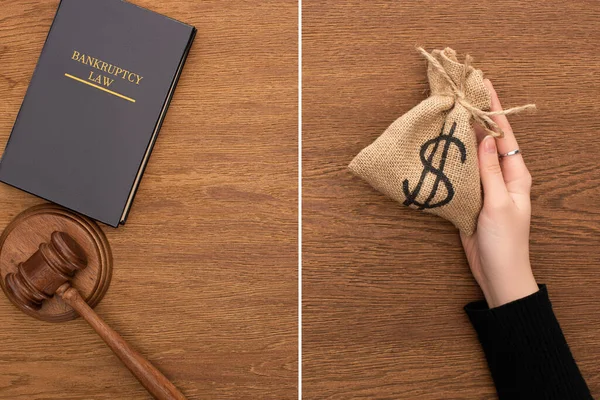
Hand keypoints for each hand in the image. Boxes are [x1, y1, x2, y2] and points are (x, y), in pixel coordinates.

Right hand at [460, 79, 537, 307]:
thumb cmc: (505, 241)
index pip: (504, 135)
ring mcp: (486, 188)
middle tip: (461, 94)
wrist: (497, 273)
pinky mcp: (472, 199)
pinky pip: (463, 174)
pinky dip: (453, 160)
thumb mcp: (499, 203)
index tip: (485, 85)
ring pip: (473, 156)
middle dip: (476, 118)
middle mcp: (502, 177)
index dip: (494, 110)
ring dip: (462, 137)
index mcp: (516, 174)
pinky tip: (442, 149)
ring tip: (448, 114)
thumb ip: (490, 171)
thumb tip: (486, 138)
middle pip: (488, 141)